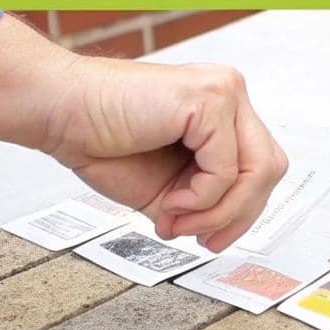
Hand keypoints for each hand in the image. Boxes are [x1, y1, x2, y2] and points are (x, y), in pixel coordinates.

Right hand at [0, 16, 287, 250]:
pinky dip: (202, 197)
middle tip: (197, 236)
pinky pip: (227, 168)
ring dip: (219, 210)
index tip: (209, 239)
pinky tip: (171, 200)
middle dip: (238, 214)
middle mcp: (228, 94)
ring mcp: (223, 91)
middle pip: (270, 169)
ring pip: (258, 171)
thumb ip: (202, 202)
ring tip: (178, 218)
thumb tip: (224, 231)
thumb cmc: (101, 140)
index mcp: (221, 112)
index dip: (242, 211)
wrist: (60, 114)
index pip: (261, 167)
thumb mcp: (167, 187)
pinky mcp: (209, 98)